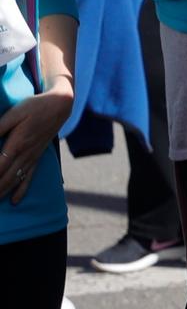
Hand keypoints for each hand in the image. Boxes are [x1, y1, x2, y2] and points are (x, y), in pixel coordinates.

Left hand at [0, 87, 70, 203]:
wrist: (59, 107)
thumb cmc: (34, 107)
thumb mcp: (13, 113)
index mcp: (17, 144)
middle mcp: (25, 155)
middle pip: (4, 177)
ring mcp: (32, 158)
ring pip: (14, 181)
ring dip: (2, 192)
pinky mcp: (36, 158)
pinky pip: (28, 178)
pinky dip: (20, 191)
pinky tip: (14, 201)